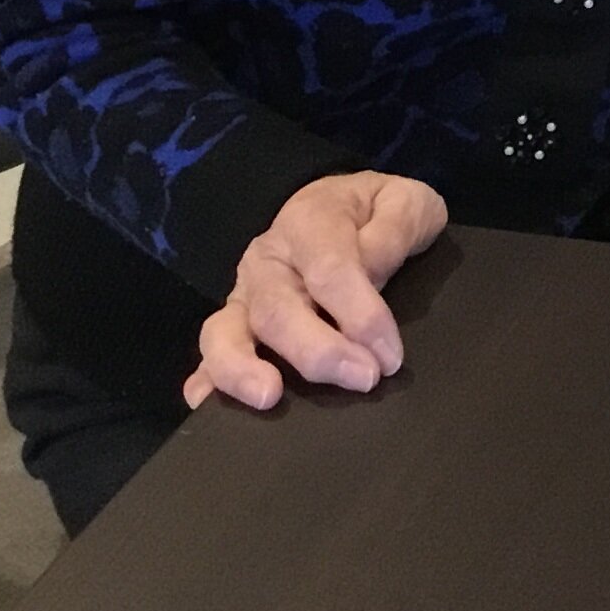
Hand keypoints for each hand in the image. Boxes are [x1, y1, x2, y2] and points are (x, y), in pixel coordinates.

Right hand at [183, 172, 450, 412]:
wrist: (344, 211)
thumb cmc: (376, 214)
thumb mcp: (403, 201)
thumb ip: (396, 227)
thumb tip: (376, 267)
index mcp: (309, 222)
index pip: (329, 270)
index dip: (361, 315)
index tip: (390, 355)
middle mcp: (268, 261)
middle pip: (277, 309)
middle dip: (319, 350)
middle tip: (364, 379)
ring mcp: (244, 296)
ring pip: (226, 332)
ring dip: (243, 368)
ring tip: (268, 397)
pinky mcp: (234, 326)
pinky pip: (209, 357)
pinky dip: (206, 383)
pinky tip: (206, 408)